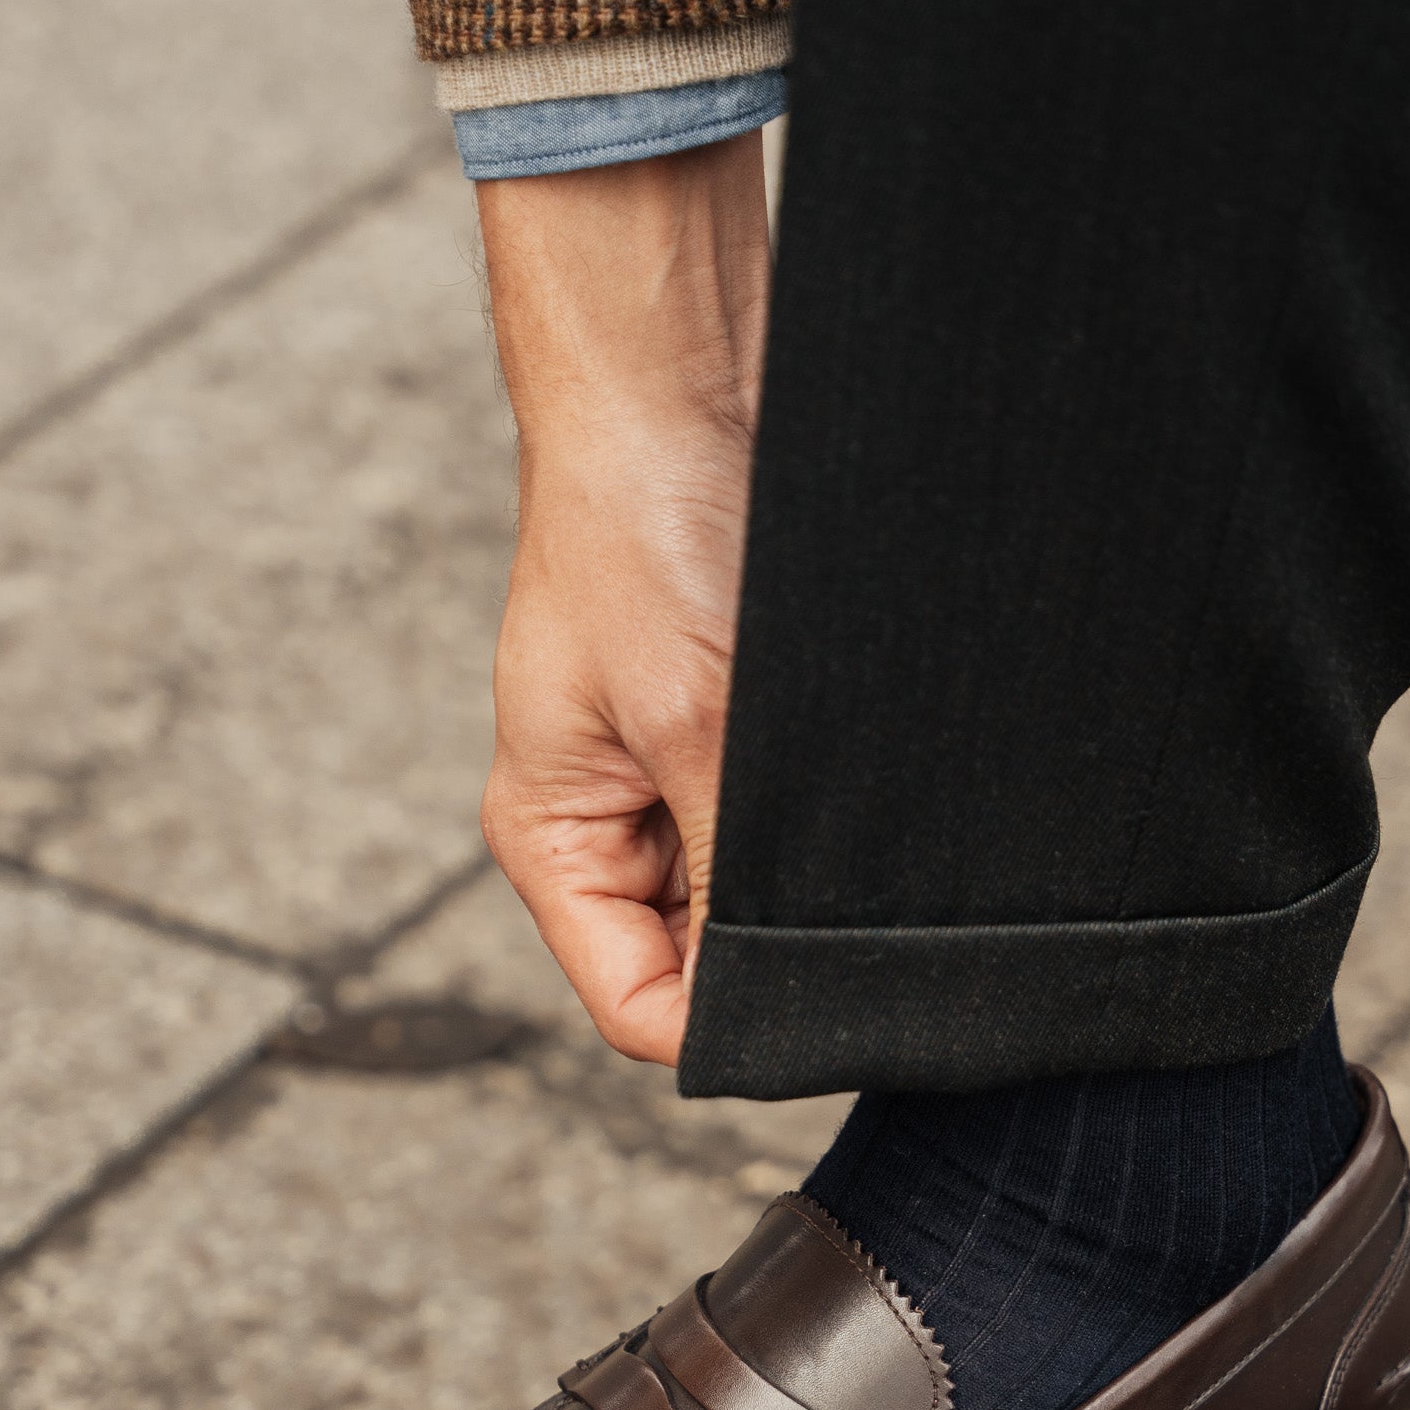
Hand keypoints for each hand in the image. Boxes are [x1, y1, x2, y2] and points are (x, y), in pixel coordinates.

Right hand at [475, 135, 771, 1065]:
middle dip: (774, 944)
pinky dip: (823, 814)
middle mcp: (607, 828)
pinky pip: (784, 821)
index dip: (727, 1027)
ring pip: (753, 895)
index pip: (640, 1008)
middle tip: (855, 899)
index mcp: (554, 843)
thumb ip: (734, 876)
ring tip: (842, 805)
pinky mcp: (729, 735)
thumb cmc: (642, 535)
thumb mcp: (696, 728)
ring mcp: (669, 782)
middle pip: (698, 964)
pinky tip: (850, 773)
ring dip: (805, 869)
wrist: (678, 382)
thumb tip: (779, 998)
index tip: (818, 995)